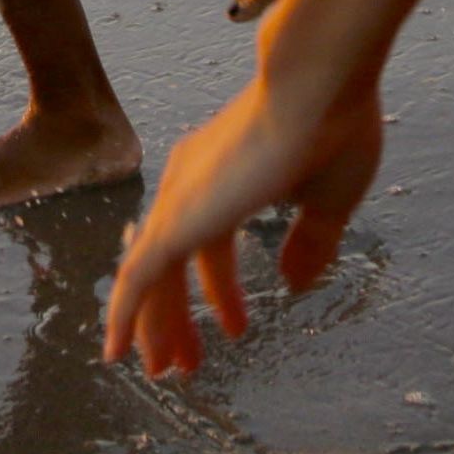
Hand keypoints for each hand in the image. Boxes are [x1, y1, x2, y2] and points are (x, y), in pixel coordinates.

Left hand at [105, 66, 386, 380]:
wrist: (319, 83)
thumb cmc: (334, 127)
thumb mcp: (328, 200)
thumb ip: (309, 244)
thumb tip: (294, 283)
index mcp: (226, 174)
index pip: (211, 245)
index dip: (221, 292)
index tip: (235, 328)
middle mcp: (192, 183)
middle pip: (171, 264)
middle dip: (177, 316)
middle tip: (184, 363)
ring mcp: (180, 198)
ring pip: (150, 277)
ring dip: (155, 326)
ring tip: (166, 370)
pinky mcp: (177, 218)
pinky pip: (136, 278)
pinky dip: (124, 315)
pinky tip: (119, 351)